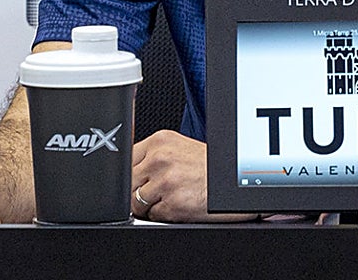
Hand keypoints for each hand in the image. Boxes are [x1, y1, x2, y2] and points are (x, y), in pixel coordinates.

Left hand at [131, 130, 254, 222]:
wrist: (230, 183)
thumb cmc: (207, 168)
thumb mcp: (178, 149)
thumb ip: (152, 155)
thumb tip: (128, 169)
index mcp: (160, 141)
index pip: (127, 159)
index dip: (133, 174)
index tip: (140, 179)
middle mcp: (160, 158)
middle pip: (129, 182)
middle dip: (140, 190)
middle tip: (160, 190)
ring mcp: (165, 181)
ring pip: (136, 201)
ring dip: (151, 204)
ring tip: (171, 196)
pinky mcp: (172, 204)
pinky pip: (151, 216)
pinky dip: (163, 214)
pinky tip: (179, 203)